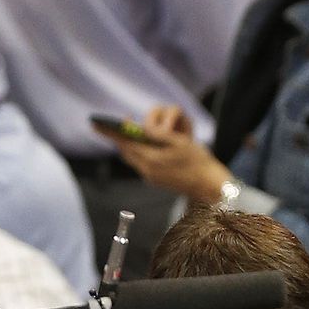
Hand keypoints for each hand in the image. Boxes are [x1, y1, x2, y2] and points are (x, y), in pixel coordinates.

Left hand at [100, 105, 231, 203]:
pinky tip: (145, 147)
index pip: (125, 143)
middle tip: (114, 128)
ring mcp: (151, 177)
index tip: (98, 124)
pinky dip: (139, 153)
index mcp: (151, 159)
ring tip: (130, 136)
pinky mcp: (155, 181)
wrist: (209, 184)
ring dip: (129, 147)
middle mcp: (147, 170)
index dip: (111, 133)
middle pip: (126, 152)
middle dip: (119, 139)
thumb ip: (159, 135)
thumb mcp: (180, 142)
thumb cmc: (198, 160)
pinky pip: (141, 164)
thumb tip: (142, 128)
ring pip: (133, 159)